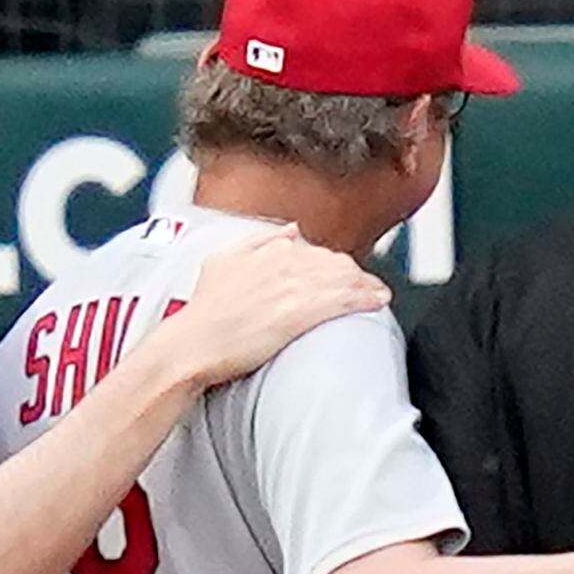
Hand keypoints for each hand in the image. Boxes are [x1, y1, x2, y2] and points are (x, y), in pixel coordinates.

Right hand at [155, 229, 389, 389]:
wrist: (194, 343)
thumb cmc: (203, 313)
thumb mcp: (222, 262)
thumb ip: (255, 242)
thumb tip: (291, 230)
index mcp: (266, 250)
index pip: (314, 250)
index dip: (333, 264)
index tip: (343, 274)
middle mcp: (283, 262)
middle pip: (334, 262)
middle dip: (355, 274)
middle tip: (369, 287)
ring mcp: (292, 286)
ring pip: (343, 279)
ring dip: (367, 286)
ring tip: (380, 295)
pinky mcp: (299, 312)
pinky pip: (342, 299)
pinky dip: (364, 299)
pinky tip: (378, 302)